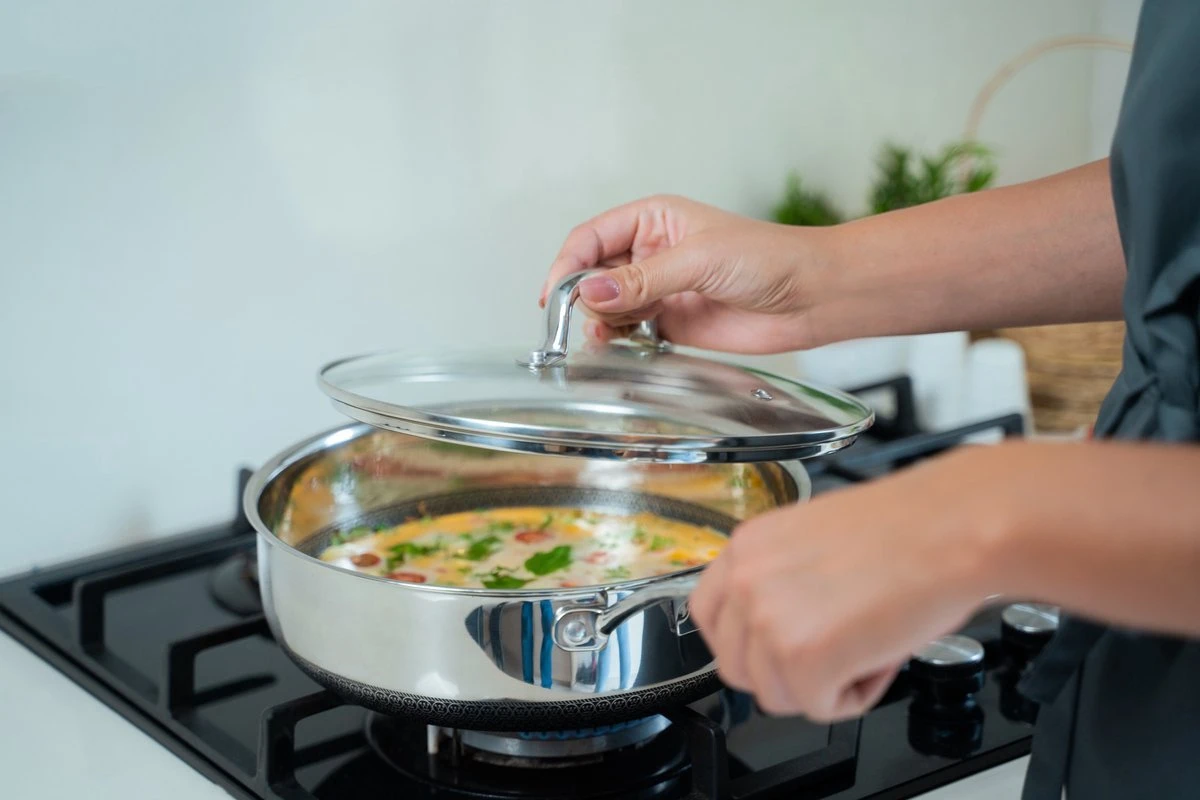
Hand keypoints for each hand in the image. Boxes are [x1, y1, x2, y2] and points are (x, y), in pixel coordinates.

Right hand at [541, 195, 834, 353]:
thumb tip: (589, 293)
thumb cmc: (768, 259)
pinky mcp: (669, 323)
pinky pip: (627, 332)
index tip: (555, 295)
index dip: (568, 265)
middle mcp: (650, 252)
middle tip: (589, 319)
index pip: (590, 238)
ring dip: (599, 322)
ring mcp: (658, 289)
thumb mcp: (699, 260)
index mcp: (653, 219)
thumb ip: (641, 280)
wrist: (811, 297)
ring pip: (606, 306)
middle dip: (583, 297)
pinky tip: (617, 346)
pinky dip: (616, 341)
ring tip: (607, 336)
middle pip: (592, 274)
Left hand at [689, 444, 1012, 721]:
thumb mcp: (811, 542)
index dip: (748, 642)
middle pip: (737, 668)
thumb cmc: (905, 529)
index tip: (778, 645)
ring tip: (863, 642)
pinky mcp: (803, 658)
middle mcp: (745, 581)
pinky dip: (854, 695)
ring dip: (823, 683)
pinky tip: (878, 654)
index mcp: (745, 548)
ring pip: (775, 695)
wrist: (951, 527)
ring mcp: (768, 620)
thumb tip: (771, 628)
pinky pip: (817, 708)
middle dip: (788, 671)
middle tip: (836, 648)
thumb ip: (776, 582)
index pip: (708, 617)